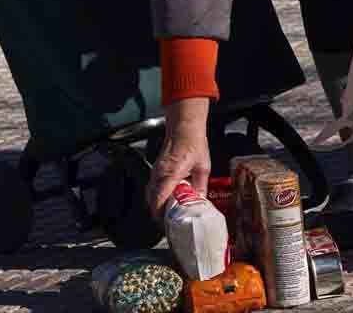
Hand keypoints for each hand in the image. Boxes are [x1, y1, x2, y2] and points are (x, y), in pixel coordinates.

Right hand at [147, 97, 210, 220]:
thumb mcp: (203, 167)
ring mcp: (156, 171)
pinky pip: (152, 187)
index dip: (161, 215)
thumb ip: (200, 186)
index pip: (159, 199)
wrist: (184, 127)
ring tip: (167, 216)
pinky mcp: (156, 169)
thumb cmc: (193, 143)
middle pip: (151, 200)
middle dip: (158, 215)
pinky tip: (166, 201)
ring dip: (156, 206)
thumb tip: (200, 201)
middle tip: (169, 226)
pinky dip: (156, 197)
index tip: (167, 225)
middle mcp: (160, 173)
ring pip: (150, 194)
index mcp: (171, 173)